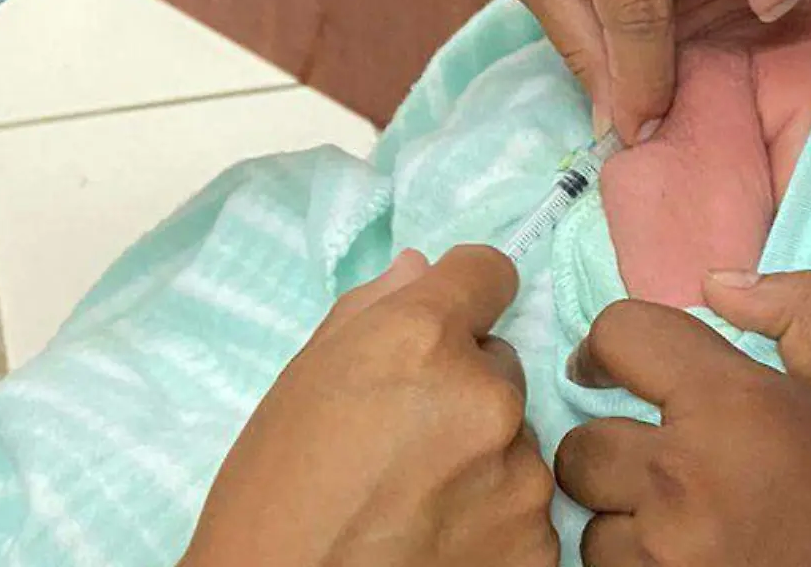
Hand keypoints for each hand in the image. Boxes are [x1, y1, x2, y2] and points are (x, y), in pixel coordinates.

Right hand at [184, 247, 556, 566]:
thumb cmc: (270, 493)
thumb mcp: (300, 380)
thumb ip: (369, 312)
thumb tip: (420, 271)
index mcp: (420, 339)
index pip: (488, 272)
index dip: (464, 296)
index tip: (446, 325)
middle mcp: (486, 396)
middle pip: (499, 366)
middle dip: (461, 390)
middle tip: (403, 440)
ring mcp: (521, 476)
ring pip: (515, 440)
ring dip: (481, 456)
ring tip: (415, 498)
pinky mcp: (539, 544)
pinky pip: (527, 506)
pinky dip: (493, 517)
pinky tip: (439, 536)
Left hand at [554, 272, 810, 566]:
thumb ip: (800, 311)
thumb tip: (718, 283)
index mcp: (731, 404)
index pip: (619, 336)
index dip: (611, 344)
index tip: (613, 366)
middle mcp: (683, 476)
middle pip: (583, 444)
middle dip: (617, 444)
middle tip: (666, 459)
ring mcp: (669, 550)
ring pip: (590, 516)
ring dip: (622, 512)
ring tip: (681, 515)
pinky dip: (637, 559)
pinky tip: (688, 553)